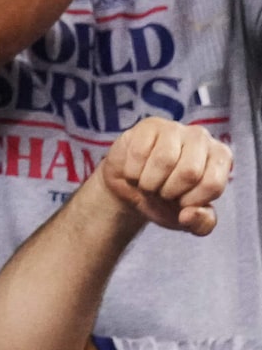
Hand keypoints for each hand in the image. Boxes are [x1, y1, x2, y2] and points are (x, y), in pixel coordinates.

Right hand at [94, 115, 233, 235]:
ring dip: (150, 183)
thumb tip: (189, 214)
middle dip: (169, 191)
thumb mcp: (189, 220)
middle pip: (190, 172)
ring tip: (148, 184)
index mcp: (219, 158)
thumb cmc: (166, 201)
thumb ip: (201, 224)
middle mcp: (201, 138)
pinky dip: (133, 173)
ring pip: (164, 160)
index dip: (192, 201)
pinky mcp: (148, 125)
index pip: (213, 184)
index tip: (181, 203)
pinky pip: (139, 152)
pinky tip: (134, 172)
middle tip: (162, 193)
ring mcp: (174, 128)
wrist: (131, 187)